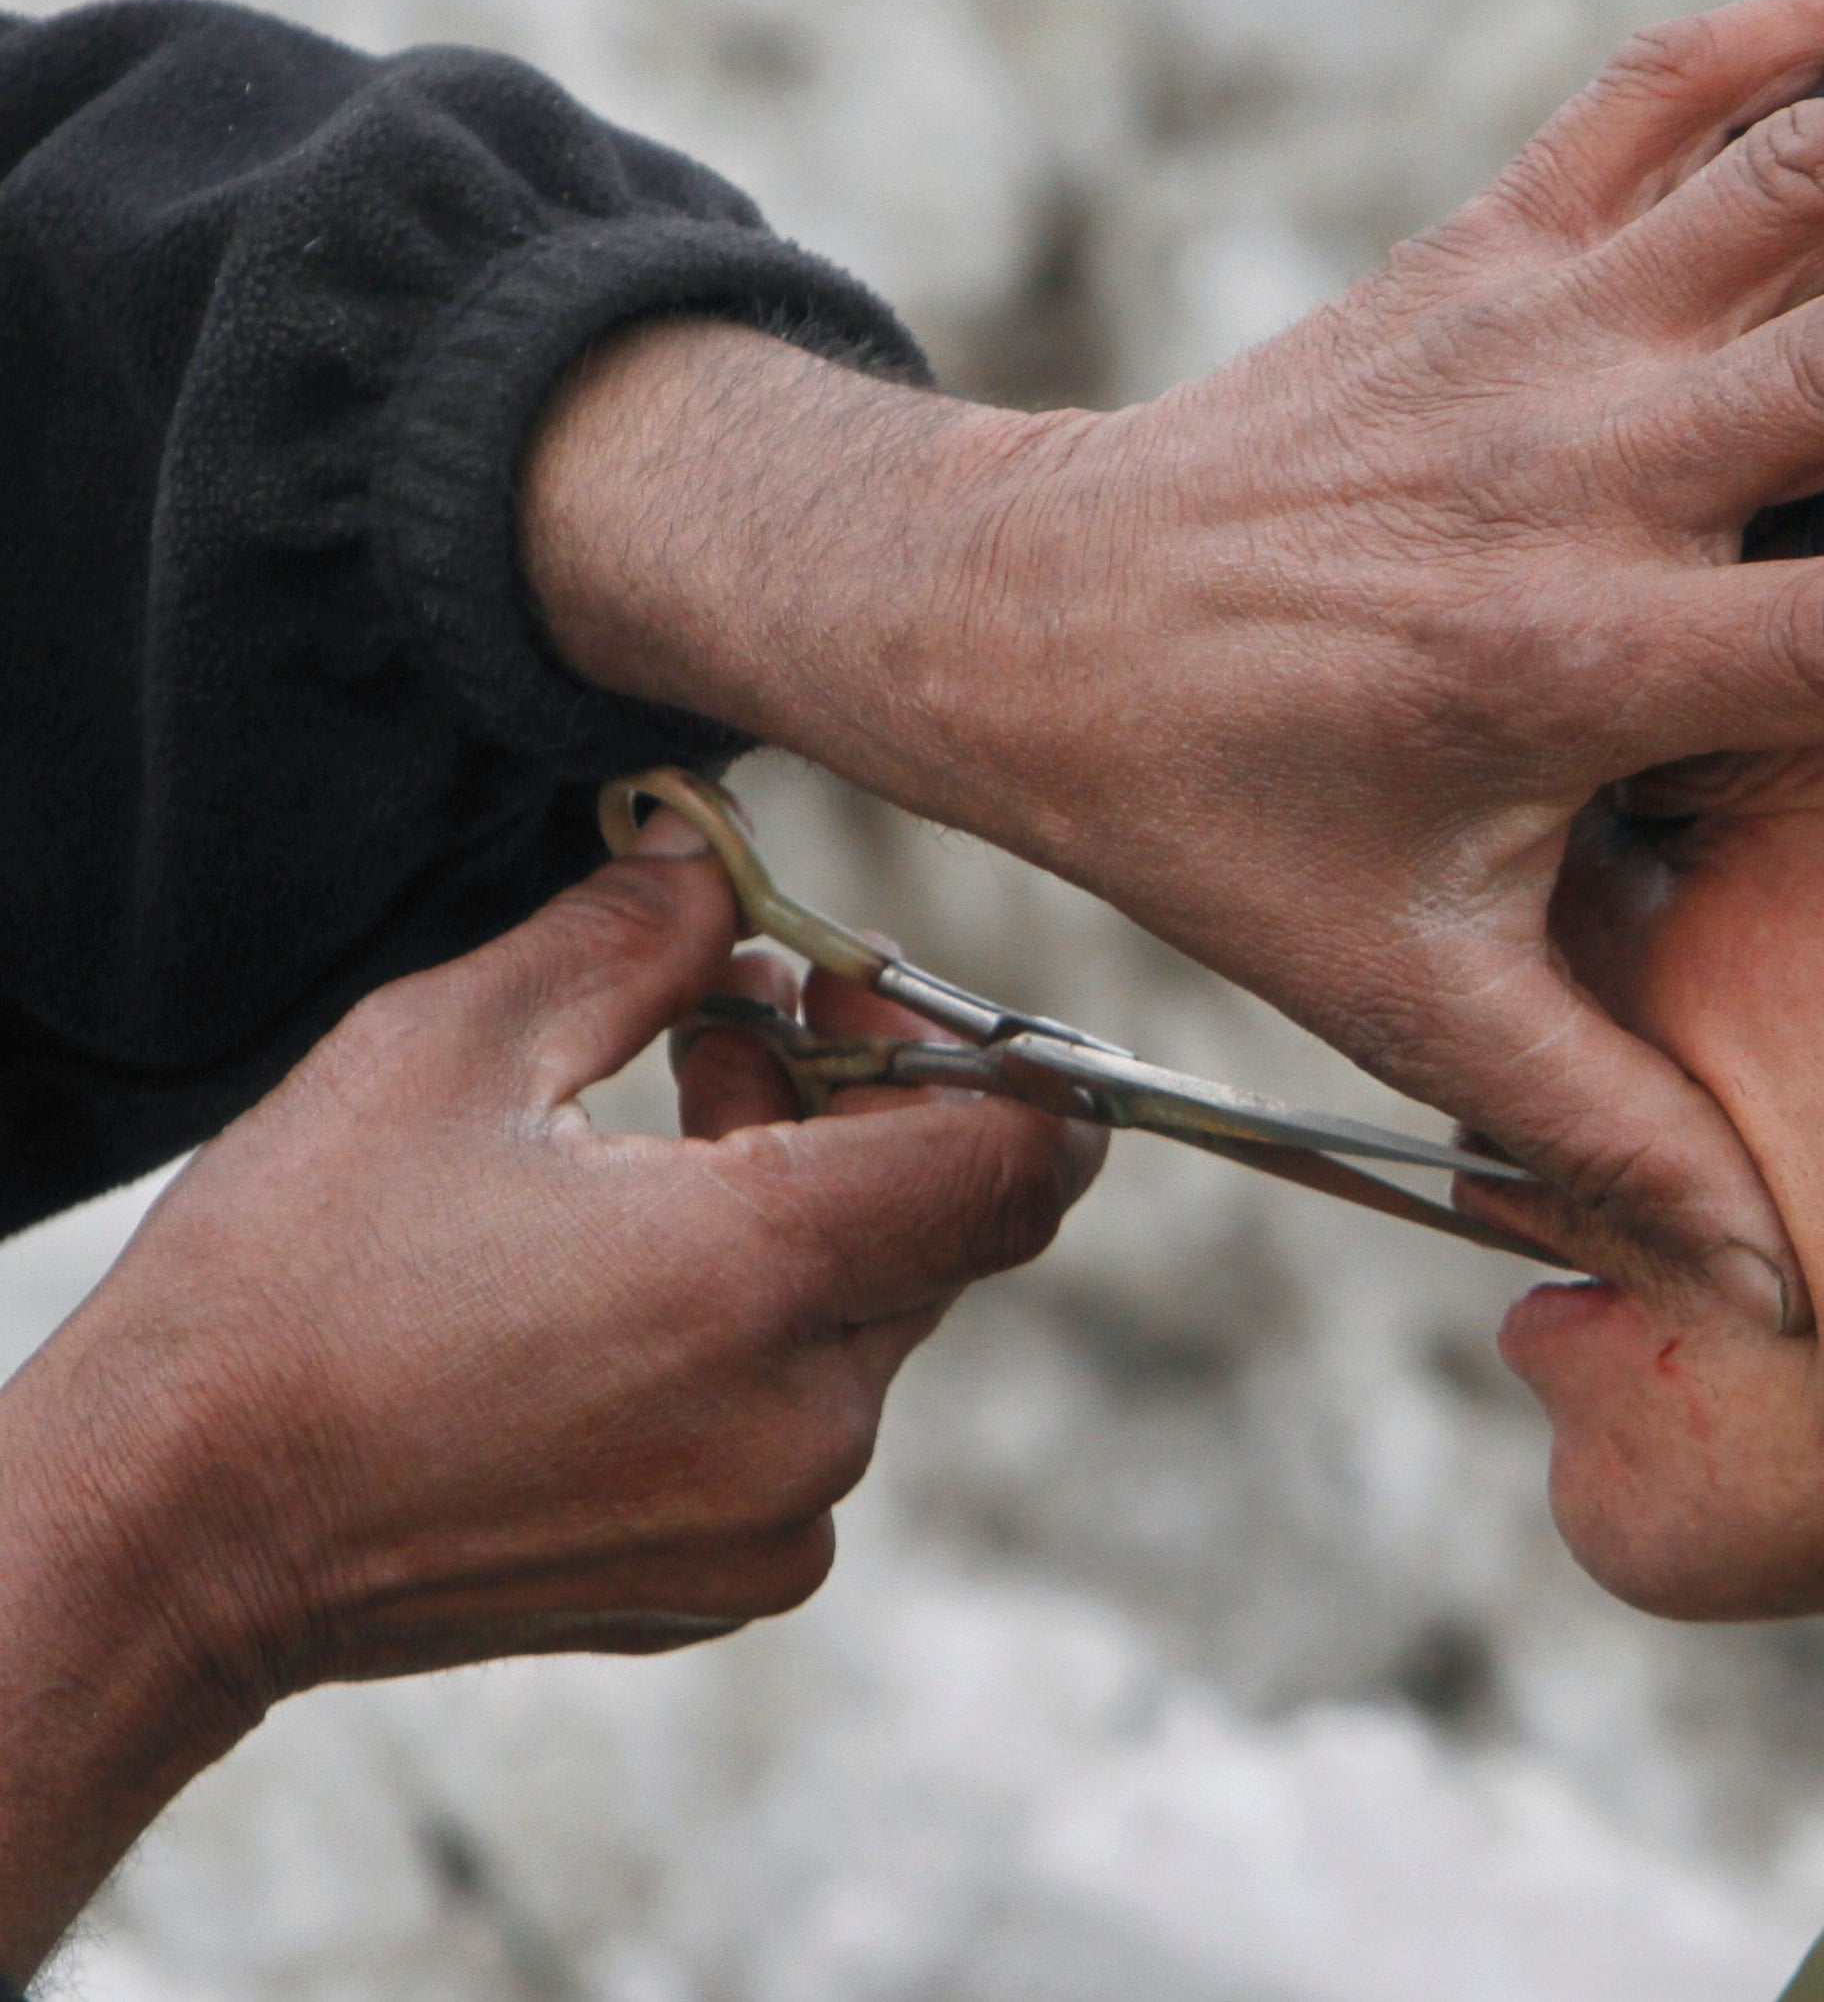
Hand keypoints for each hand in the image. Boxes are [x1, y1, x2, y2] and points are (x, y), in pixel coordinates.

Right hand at [0, 826, 1090, 1975]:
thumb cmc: (289, 1292)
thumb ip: (630, 937)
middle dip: (856, 1114)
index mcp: (766, 1274)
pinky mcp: (732, 1581)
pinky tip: (620, 1293)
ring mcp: (779, 1516)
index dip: (971, 1056)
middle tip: (722, 1037)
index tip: (853, 1002)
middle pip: (943, 1228)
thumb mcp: (450, 1048)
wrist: (171, 1532)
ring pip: (872, 1321)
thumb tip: (716, 874)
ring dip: (800, 1222)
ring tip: (646, 1154)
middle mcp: (810, 1415)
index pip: (1020, 1155)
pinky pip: (805, 1421)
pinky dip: (756, 1340)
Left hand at [527, 0, 1823, 1326]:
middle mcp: (1560, 466)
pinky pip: (1651, 95)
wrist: (1026, 619)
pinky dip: (1795, 29)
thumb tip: (1785, 1299)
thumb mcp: (1408, 999)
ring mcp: (1523, 328)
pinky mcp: (1482, 244)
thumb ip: (1607, 1130)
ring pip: (1783, 176)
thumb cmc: (1231, 823)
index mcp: (1562, 660)